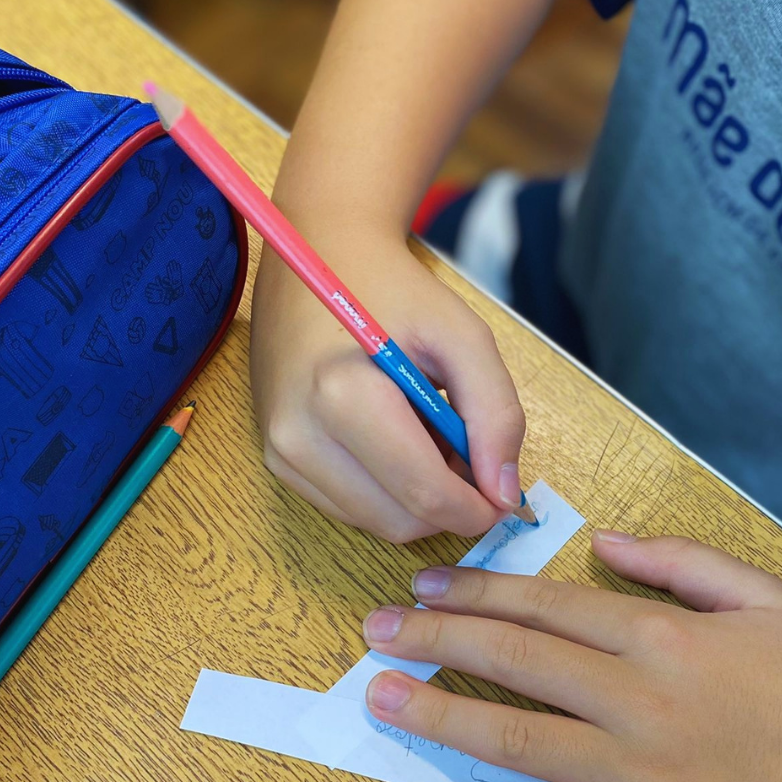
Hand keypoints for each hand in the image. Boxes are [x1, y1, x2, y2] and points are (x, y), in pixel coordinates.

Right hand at [250, 227, 525, 541]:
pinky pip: (350, 509)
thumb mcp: (462, 336)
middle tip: (466, 454)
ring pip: (377, 524)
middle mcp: (299, 434)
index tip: (503, 495)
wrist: (319, 257)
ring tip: (427, 437)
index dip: (477, 508)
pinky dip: (387, 493)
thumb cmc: (395, 292)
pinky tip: (395, 443)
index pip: (424, 494)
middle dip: (449, 505)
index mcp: (342, 396)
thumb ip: (496, 413)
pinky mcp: (278, 461)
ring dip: (418, 500)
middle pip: (401, 522)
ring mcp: (281, 453)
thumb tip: (504, 493)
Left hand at [359, 531, 781, 781]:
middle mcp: (636, 699)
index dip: (477, 592)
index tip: (427, 585)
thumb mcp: (766, 594)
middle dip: (435, 638)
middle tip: (378, 629)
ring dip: (440, 714)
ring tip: (380, 697)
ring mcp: (637, 777)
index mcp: (663, 635)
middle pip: (514, 660)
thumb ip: (680, 559)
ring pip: (516, 739)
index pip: (545, 606)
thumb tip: (604, 539)